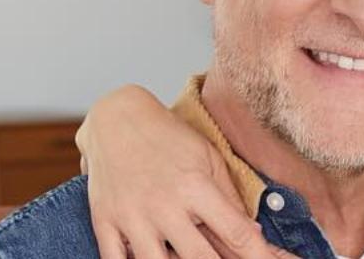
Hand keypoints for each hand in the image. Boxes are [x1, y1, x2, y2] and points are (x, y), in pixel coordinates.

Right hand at [76, 84, 285, 257]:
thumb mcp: (208, 157)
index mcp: (196, 187)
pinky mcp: (104, 221)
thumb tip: (252, 233)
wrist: (116, 118)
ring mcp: (132, 216)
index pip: (236, 232)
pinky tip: (153, 258)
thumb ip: (230, 197)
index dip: (258, 255)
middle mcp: (164, 205)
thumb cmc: (169, 137)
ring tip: (184, 256)